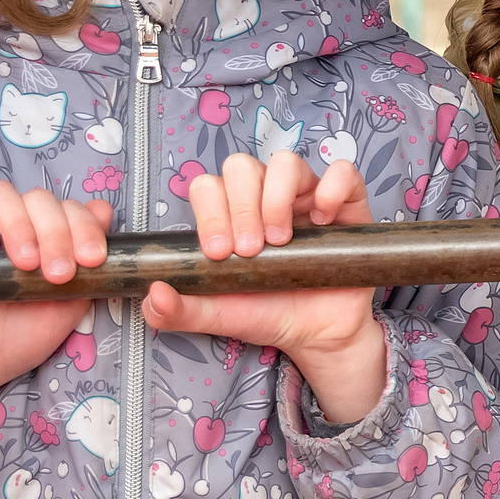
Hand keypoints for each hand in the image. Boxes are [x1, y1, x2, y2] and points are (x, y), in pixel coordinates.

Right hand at [0, 184, 111, 450]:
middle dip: (57, 233)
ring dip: (19, 224)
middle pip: (38, 199)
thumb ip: (89, 264)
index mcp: (45, 235)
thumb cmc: (19, 336)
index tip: (92, 260)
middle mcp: (12, 224)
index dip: (84, 227)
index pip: (69, 207)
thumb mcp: (68, 302)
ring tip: (25, 263)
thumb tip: (103, 213)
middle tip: (58, 273)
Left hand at [139, 151, 385, 424]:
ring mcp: (306, 195)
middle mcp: (266, 196)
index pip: (209, 187)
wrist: (318, 335)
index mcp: (230, 214)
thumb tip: (153, 293)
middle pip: (242, 166)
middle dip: (240, 207)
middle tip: (251, 251)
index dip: (209, 213)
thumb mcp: (219, 315)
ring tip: (281, 241)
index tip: (220, 254)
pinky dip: (330, 189)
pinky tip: (322, 219)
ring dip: (276, 199)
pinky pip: (342, 172)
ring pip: (286, 163)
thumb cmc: (268, 314)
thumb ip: (180, 310)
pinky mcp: (346, 203)